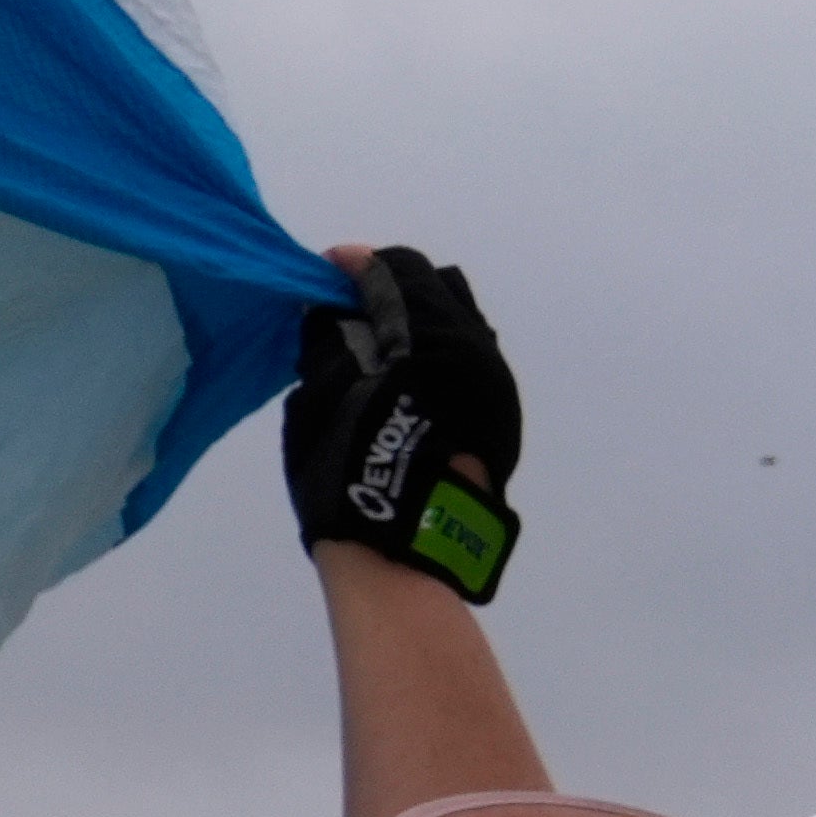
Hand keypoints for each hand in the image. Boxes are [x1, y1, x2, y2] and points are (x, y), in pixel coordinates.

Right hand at [282, 244, 520, 601]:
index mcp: (433, 333)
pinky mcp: (495, 418)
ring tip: (366, 345)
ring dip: (412, 321)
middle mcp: (475, 349)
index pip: (394, 270)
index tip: (321, 274)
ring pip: (455, 324)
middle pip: (434, 289)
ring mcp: (492, 385)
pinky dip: (427, 353)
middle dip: (388, 287)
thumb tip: (332, 310)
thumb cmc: (356, 471)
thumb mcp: (321, 396)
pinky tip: (397, 379)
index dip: (353, 265)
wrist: (412, 551)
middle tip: (342, 307)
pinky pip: (461, 359)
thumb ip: (328, 339)